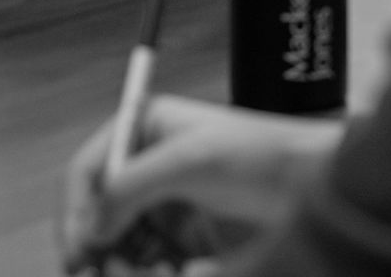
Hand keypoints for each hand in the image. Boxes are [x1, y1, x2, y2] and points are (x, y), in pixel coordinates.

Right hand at [59, 95, 343, 274]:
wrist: (314, 182)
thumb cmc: (257, 155)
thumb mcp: (189, 161)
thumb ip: (130, 187)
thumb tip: (89, 229)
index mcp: (144, 128)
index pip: (87, 172)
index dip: (76, 213)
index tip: (80, 253)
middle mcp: (148, 162)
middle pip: (98, 214)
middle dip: (99, 249)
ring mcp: (165, 198)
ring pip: (121, 243)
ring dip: (127, 265)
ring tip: (155, 274)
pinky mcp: (183, 231)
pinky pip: (149, 257)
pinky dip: (151, 268)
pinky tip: (178, 272)